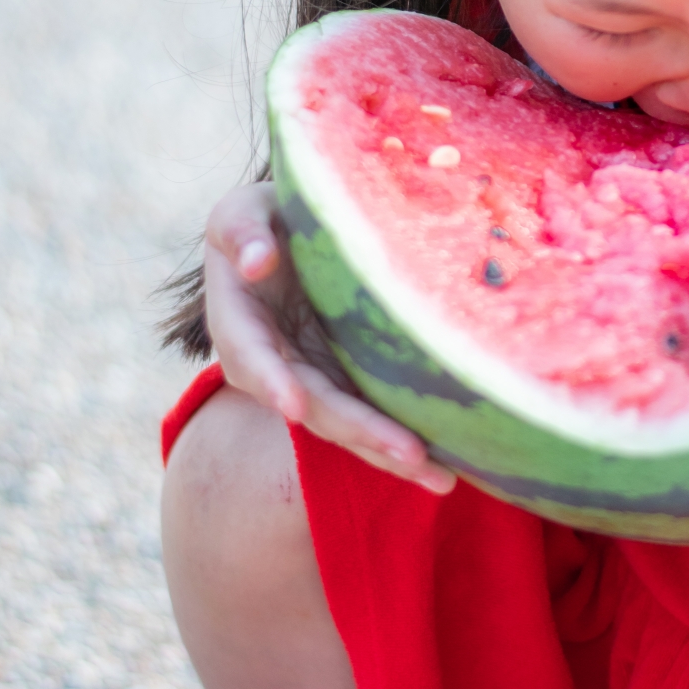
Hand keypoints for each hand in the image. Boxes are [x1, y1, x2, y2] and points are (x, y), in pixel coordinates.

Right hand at [203, 182, 455, 493]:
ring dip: (390, 455)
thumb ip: (242, 231)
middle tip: (408, 454)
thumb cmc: (271, 213)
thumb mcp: (244, 209)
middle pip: (313, 406)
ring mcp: (315, 378)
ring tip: (442, 479)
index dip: (269, 380)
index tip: (294, 406)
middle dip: (358, 432)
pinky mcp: (351, 382)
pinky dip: (406, 445)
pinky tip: (449, 467)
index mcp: (238, 321)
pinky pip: (376, 417)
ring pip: (349, 425)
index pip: (250, 355)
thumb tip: (257, 262)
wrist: (303, 230)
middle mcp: (275, 363)